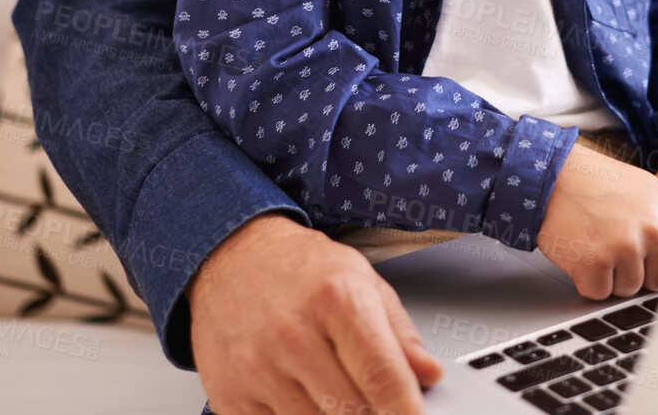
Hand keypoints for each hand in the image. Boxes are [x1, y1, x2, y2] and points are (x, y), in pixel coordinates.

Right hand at [187, 213, 443, 414]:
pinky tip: (296, 390)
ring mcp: (256, 368)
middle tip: (371, 393)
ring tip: (330, 383)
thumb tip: (428, 374)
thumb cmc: (299, 267)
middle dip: (371, 411)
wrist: (231, 258)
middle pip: (352, 410)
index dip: (404, 407)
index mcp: (335, 298)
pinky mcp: (230, 395)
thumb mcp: (362, 279)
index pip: (380, 374)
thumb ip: (400, 333)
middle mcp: (291, 334)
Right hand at [537, 142, 657, 299]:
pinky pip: (599, 292)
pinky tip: (580, 252)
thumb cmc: (596, 184)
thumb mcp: (644, 192)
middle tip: (615, 252)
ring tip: (595, 244)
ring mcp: (626, 247)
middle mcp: (654, 229)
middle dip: (638, 274)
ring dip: (610, 276)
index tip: (645, 258)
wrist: (553, 174)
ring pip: (628, 289)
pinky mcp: (596, 263)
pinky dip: (586, 280)